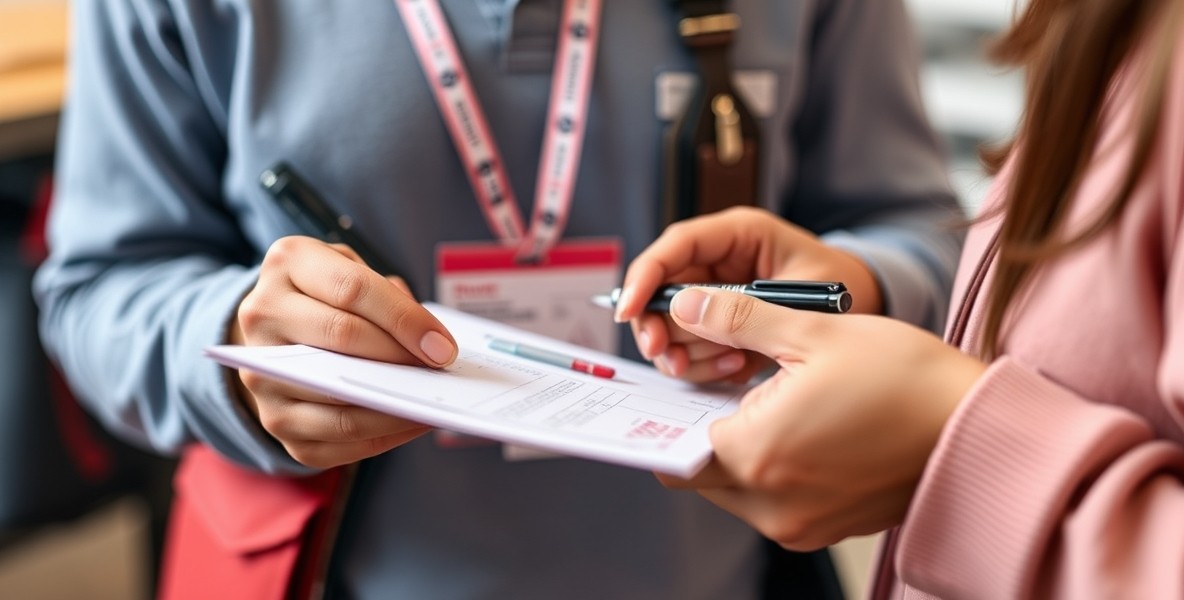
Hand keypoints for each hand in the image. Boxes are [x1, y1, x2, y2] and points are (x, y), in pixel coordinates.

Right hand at [229, 236, 456, 467]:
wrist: (277, 325)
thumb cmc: (329, 293)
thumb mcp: (353, 269)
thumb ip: (388, 295)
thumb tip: (432, 344)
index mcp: (288, 263)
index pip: (352, 289)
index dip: (403, 318)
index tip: (442, 345)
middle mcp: (261, 315)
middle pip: (342, 338)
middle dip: (400, 357)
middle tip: (441, 371)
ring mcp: (261, 373)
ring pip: (338, 398)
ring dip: (395, 405)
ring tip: (433, 402)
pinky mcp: (275, 420)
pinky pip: (336, 438)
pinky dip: (383, 435)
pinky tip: (413, 422)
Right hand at [615, 207, 881, 382]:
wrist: (866, 314)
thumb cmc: (842, 290)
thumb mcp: (798, 296)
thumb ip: (743, 306)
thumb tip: (682, 312)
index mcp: (738, 234)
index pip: (675, 246)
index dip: (644, 276)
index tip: (628, 310)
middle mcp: (719, 261)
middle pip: (661, 289)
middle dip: (660, 328)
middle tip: (671, 359)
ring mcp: (716, 293)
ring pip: (671, 324)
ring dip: (689, 353)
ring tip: (732, 365)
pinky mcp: (719, 323)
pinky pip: (692, 346)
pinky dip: (707, 365)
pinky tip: (738, 368)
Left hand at [655, 287, 985, 549]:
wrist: (980, 429)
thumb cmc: (905, 378)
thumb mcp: (813, 331)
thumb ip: (737, 319)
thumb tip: (685, 305)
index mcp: (758, 456)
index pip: (672, 451)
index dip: (663, 416)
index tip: (668, 387)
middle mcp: (771, 505)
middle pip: (700, 473)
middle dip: (698, 430)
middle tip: (718, 383)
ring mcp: (799, 524)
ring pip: (734, 489)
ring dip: (736, 448)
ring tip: (766, 399)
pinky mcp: (825, 528)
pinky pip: (772, 501)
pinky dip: (770, 467)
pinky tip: (796, 424)